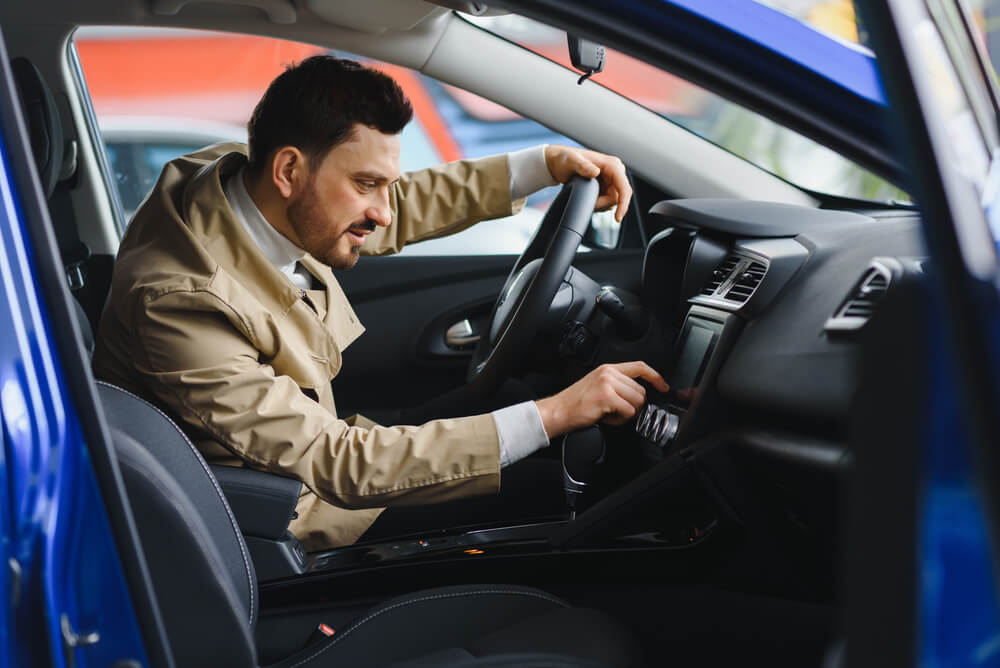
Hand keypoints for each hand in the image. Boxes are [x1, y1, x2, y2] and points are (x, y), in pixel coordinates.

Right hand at [535, 362, 668, 437]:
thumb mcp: (598, 385)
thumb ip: (617, 384)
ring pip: (637, 401)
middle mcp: (609, 373)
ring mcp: (608, 384)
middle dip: (634, 405)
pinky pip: (628, 412)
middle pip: (641, 390)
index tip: (663, 386)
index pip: (640, 367)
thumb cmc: (575, 402)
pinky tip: (607, 418)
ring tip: (610, 414)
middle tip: (617, 411)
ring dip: (627, 413)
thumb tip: (638, 394)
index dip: (656, 377)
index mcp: (608, 369)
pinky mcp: (607, 397)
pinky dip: (620, 420)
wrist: (558, 411)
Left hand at [544, 145, 631, 221]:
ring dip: (599, 205)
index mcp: (612, 165)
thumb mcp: (572, 161)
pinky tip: (588, 198)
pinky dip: (598, 204)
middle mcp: (615, 173)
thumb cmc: (566, 159)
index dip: (623, 204)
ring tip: (584, 197)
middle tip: (587, 203)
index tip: (617, 218)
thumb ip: (583, 166)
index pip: (624, 188)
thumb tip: (595, 172)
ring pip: (611, 202)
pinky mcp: (606, 187)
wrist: (560, 163)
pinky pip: (606, 202)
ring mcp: (611, 181)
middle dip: (603, 204)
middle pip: (617, 198)